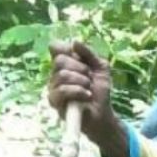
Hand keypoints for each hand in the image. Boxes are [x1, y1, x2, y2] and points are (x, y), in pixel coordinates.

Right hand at [47, 41, 127, 156]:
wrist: (103, 113)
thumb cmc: (99, 91)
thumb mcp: (101, 68)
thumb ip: (89, 54)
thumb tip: (74, 42)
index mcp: (65, 63)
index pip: (55, 47)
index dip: (65, 48)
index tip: (78, 56)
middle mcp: (55, 73)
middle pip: (60, 60)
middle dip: (80, 68)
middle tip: (89, 78)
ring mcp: (53, 87)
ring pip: (62, 75)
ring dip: (81, 81)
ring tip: (88, 89)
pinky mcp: (54, 101)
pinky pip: (63, 90)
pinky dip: (78, 91)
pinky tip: (86, 96)